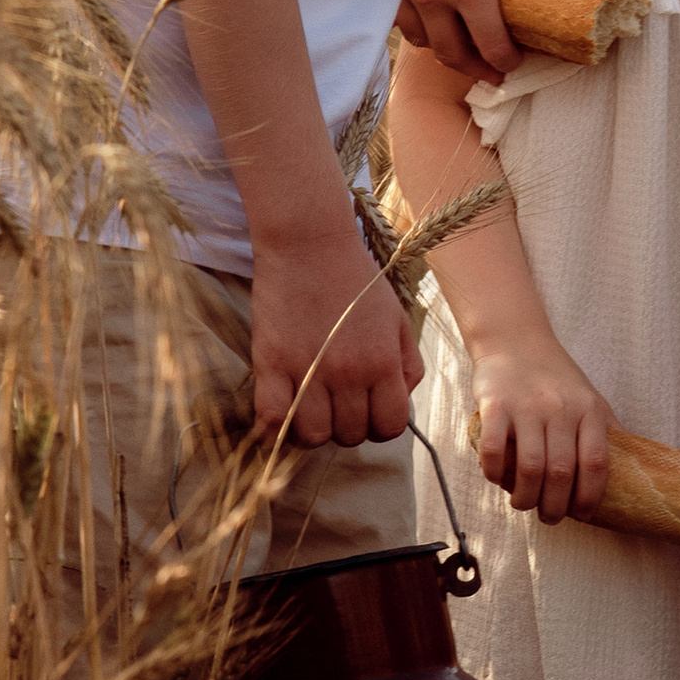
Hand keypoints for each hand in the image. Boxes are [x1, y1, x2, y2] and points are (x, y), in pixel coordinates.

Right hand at [249, 222, 421, 450]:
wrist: (310, 244)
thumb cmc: (357, 280)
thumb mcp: (398, 318)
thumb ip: (408, 364)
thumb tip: (401, 399)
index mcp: (383, 361)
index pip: (389, 427)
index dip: (380, 427)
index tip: (368, 414)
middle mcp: (349, 372)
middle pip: (349, 435)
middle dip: (346, 428)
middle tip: (337, 406)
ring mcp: (308, 369)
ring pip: (313, 435)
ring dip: (312, 432)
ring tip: (309, 412)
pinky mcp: (271, 363)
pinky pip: (272, 417)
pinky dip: (273, 428)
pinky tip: (279, 416)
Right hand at [397, 0, 519, 76]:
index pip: (491, 47)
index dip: (506, 62)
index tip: (512, 62)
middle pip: (451, 54)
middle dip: (475, 68)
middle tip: (491, 71)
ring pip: (421, 40)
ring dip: (444, 47)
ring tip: (463, 46)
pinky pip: (400, 18)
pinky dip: (419, 26)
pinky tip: (436, 22)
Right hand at [468, 336, 611, 524]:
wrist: (516, 340)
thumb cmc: (556, 377)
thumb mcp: (591, 399)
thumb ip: (606, 432)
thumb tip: (631, 469)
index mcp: (588, 410)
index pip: (595, 463)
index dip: (589, 496)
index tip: (582, 514)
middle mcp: (560, 409)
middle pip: (560, 472)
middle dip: (554, 506)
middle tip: (549, 517)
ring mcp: (526, 407)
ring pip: (528, 467)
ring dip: (525, 496)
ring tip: (523, 503)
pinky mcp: (495, 405)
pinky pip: (493, 449)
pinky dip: (494, 473)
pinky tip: (498, 480)